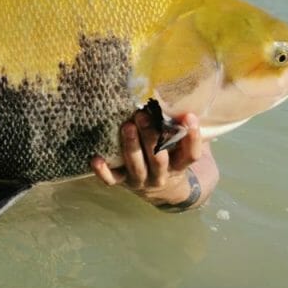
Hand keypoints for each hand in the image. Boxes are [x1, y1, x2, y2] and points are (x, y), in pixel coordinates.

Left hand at [90, 112, 217, 209]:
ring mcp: (141, 180)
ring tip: (127, 126)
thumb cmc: (168, 155)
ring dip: (131, 146)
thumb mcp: (177, 145)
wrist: (158, 189)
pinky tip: (96, 159)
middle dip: (151, 137)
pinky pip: (112, 180)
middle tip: (142, 115)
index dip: (192, 137)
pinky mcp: (122, 182)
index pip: (190, 154)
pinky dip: (103, 171)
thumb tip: (178, 98)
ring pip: (136, 166)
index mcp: (179, 165)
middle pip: (159, 159)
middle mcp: (161, 175)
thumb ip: (178, 127)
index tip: (189, 116)